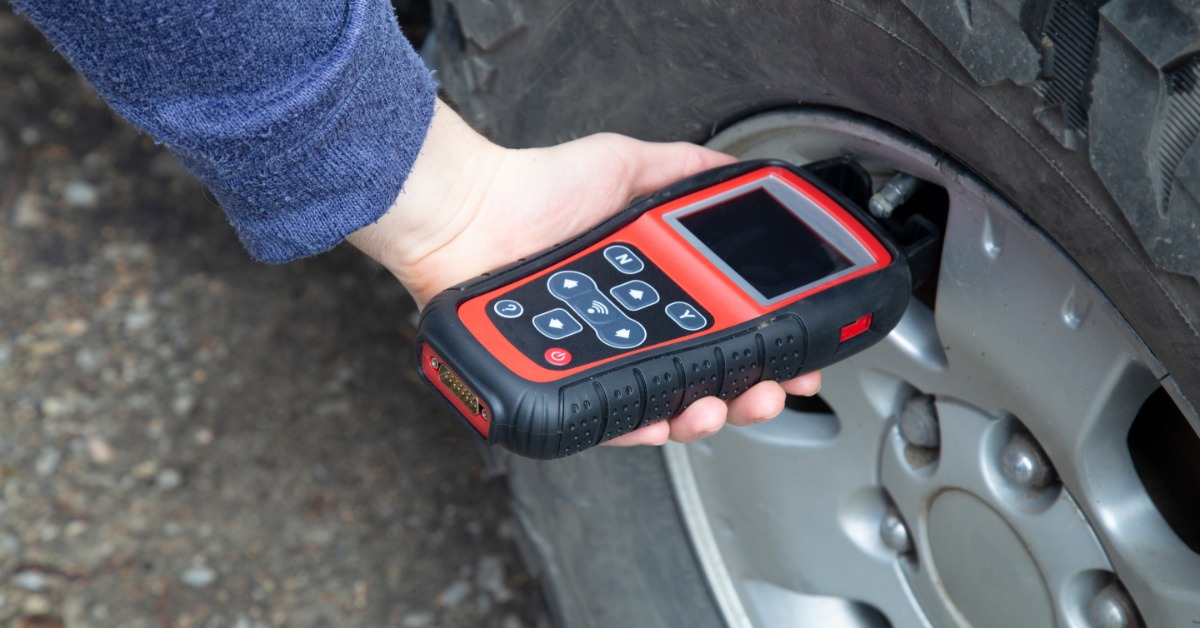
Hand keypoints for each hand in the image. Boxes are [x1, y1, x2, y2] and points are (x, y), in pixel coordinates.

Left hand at [349, 100, 821, 445]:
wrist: (469, 214)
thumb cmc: (531, 188)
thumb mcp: (623, 164)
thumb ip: (681, 168)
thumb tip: (734, 169)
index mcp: (655, 284)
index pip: (724, 324)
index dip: (764, 343)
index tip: (796, 352)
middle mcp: (633, 326)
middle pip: (707, 374)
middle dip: (751, 390)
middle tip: (772, 387)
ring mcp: (600, 356)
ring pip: (666, 404)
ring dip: (706, 414)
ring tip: (722, 404)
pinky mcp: (564, 380)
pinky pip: (609, 417)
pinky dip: (640, 425)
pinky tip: (665, 418)